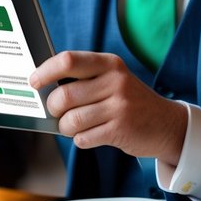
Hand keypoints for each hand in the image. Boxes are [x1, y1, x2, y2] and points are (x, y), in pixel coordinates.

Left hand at [29, 51, 186, 165]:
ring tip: (73, 126)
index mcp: (109, 64)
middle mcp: (115, 81)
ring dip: (66, 127)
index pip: (68, 60)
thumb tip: (44, 88)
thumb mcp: (113, 79)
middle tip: (56, 112)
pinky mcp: (120, 130)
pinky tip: (91, 134)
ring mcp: (119, 106)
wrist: (166, 124)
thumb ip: (85, 79)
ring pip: (71, 120)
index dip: (45, 72)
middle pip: (64, 95)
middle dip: (53, 108)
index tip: (34, 82)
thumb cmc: (130, 101)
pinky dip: (80, 139)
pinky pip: (83, 138)